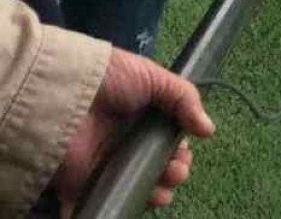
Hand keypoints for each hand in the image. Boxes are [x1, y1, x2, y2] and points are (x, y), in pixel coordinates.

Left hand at [54, 47, 213, 212]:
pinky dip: (120, 210)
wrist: (68, 93)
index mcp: (143, 118)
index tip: (184, 152)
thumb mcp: (154, 78)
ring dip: (156, 194)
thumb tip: (209, 130)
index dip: (181, 151)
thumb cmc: (113, 79)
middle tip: (175, 170)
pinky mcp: (85, 186)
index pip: (168, 141)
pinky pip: (105, 205)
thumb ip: (184, 99)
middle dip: (174, 173)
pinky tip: (136, 204)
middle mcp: (126, 143)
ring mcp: (106, 166)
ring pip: (138, 189)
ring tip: (161, 188)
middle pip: (157, 167)